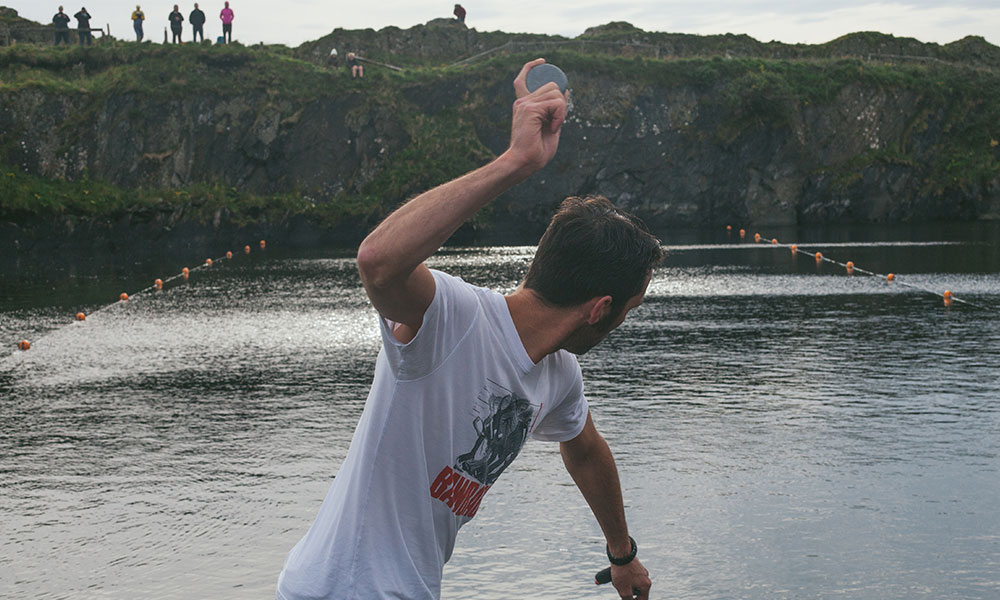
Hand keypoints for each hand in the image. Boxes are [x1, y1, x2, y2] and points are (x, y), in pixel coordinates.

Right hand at [505, 58, 568, 175]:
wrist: (524, 163)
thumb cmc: (536, 151)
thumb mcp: (552, 126)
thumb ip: (556, 110)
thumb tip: (565, 91)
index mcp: (524, 105)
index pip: (523, 78)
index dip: (531, 66)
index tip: (542, 61)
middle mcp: (522, 101)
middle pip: (551, 86)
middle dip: (561, 103)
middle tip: (556, 123)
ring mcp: (525, 104)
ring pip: (555, 93)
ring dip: (562, 111)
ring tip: (553, 126)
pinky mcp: (529, 109)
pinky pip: (555, 103)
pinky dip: (560, 115)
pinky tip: (552, 127)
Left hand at [610, 558, 650, 599]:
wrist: (620, 552)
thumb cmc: (622, 571)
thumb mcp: (624, 590)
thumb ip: (628, 599)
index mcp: (646, 585)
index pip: (643, 599)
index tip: (626, 599)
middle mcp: (645, 577)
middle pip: (637, 591)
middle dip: (628, 592)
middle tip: (620, 588)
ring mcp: (641, 570)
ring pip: (632, 582)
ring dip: (625, 584)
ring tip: (617, 579)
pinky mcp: (634, 565)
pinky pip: (629, 575)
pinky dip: (623, 576)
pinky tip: (617, 573)